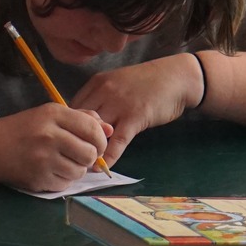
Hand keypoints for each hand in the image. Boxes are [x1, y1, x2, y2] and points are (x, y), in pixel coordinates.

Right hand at [0, 103, 110, 191]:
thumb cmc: (25, 129)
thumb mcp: (50, 115)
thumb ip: (82, 118)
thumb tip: (110, 129)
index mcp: (54, 114)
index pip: (92, 129)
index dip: (101, 140)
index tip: (96, 144)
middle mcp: (49, 135)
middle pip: (90, 153)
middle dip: (90, 157)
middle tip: (80, 156)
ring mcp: (43, 159)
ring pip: (79, 171)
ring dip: (76, 169)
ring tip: (63, 162)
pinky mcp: (38, 179)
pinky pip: (65, 184)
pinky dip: (63, 180)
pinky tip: (51, 170)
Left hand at [73, 54, 201, 164]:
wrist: (177, 77)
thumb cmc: (148, 81)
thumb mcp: (118, 82)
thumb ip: (102, 98)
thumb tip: (88, 120)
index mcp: (97, 83)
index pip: (73, 107)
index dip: (70, 126)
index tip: (69, 141)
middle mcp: (104, 92)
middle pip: (80, 121)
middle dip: (76, 140)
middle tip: (72, 157)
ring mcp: (119, 105)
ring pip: (96, 132)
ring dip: (90, 150)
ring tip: (84, 165)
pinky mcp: (135, 117)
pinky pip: (116, 142)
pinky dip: (109, 157)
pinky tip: (103, 168)